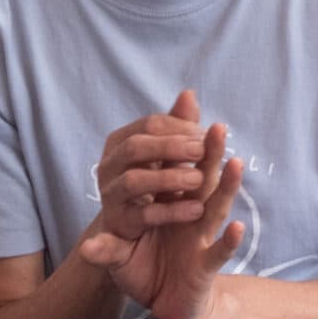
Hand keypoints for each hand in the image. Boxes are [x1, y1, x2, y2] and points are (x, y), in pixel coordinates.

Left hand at [79, 107, 246, 318]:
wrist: (169, 306)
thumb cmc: (148, 273)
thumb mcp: (124, 259)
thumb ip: (108, 248)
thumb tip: (84, 246)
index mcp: (170, 206)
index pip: (176, 171)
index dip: (177, 150)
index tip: (179, 123)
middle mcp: (191, 218)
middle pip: (203, 181)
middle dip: (210, 155)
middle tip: (217, 127)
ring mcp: (201, 241)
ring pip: (216, 209)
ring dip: (226, 187)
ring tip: (236, 163)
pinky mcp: (206, 267)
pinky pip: (218, 253)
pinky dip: (228, 242)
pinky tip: (236, 229)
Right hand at [89, 90, 214, 241]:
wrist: (134, 225)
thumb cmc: (156, 178)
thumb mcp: (169, 153)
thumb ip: (179, 126)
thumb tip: (189, 93)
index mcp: (121, 141)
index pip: (150, 124)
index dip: (180, 127)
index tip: (208, 133)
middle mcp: (109, 164)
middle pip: (136, 147)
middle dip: (171, 147)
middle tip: (202, 150)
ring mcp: (110, 193)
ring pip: (134, 181)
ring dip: (169, 177)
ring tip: (200, 179)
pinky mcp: (120, 222)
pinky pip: (144, 215)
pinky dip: (171, 211)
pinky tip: (197, 208)